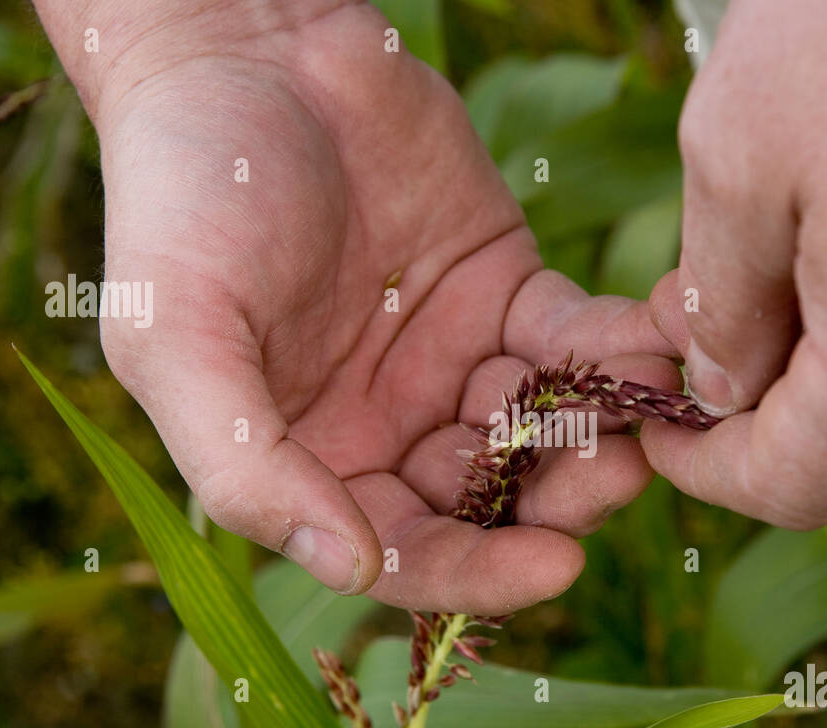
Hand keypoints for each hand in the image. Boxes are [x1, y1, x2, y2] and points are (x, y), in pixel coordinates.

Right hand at [37, 0, 676, 613]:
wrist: (244, 53)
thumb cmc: (183, 200)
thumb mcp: (178, 341)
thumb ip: (246, 467)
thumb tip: (346, 568)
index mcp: (313, 462)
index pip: (407, 552)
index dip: (480, 574)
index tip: (557, 569)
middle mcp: (390, 428)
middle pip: (494, 503)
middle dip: (560, 501)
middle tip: (617, 476)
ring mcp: (454, 361)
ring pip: (545, 431)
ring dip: (600, 429)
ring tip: (645, 404)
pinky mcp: (506, 289)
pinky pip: (572, 339)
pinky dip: (615, 348)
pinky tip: (649, 341)